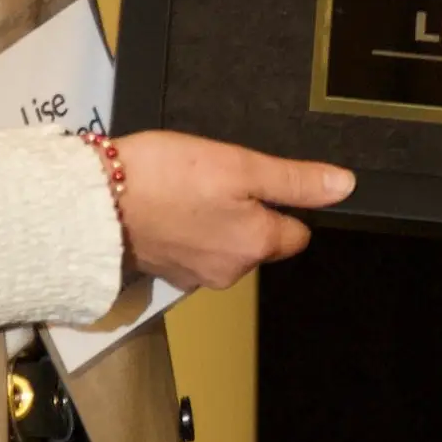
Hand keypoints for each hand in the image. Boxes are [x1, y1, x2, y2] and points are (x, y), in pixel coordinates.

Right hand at [113, 129, 354, 291]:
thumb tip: (345, 187)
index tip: (263, 182)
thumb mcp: (239, 165)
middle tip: (220, 176)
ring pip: (224, 245)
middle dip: (248, 213)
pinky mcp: (164, 270)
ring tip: (190, 187)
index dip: (287, 206)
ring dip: (216, 220)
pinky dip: (187, 229)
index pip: (295, 234)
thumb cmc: (169, 176)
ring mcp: (194, 276)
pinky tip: (169, 204)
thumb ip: (293, 180)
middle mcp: (230, 271)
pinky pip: (192, 248)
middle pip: (258, 242)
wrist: (95, 203)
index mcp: (255, 246)